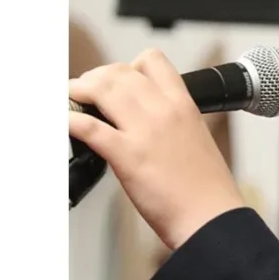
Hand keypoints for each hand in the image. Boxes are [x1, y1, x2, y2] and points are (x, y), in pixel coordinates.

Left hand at [67, 49, 244, 249]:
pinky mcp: (128, 156)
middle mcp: (163, 110)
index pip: (152, 60)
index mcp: (183, 104)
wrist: (213, 219)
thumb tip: (144, 122)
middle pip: (118, 72)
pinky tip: (65, 123)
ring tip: (70, 99)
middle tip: (84, 90)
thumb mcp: (196, 138)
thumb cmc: (206, 189)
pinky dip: (71, 121)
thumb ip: (171, 123)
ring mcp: (144, 131)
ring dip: (78, 90)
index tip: (117, 79)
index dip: (128, 65)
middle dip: (95, 77)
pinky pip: (90, 128)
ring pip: (102, 90)